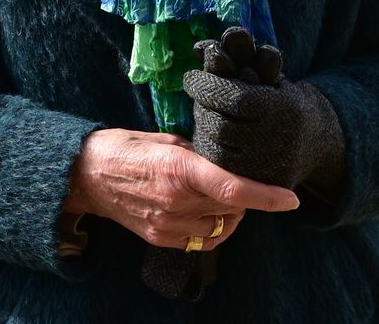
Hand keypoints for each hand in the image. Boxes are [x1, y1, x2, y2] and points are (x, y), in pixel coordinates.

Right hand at [65, 127, 298, 251]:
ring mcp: (169, 224)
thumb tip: (225, 160)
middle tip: (245, 178)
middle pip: (231, 207)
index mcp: (179, 168)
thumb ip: (197, 153)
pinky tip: (210, 211)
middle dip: (246, 197)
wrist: (88, 175)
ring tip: (224, 194)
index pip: (233, 189)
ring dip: (231, 213)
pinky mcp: (161, 238)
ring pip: (220, 226)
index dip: (266, 196)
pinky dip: (215, 228)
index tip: (291, 199)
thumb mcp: (165, 139)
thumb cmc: (126, 147)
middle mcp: (177, 200)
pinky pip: (203, 240)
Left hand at [184, 28, 344, 192]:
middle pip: (221, 124)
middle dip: (201, 107)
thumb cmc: (285, 99)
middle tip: (193, 94)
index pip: (233, 97)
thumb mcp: (269, 74)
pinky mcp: (262, 182)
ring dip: (202, 127)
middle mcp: (276, 138)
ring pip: (219, 149)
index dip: (207, 86)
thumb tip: (199, 46)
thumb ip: (237, 59)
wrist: (317, 141)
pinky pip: (224, 169)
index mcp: (280, 108)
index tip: (190, 77)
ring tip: (200, 111)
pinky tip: (206, 134)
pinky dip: (209, 149)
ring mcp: (269, 164)